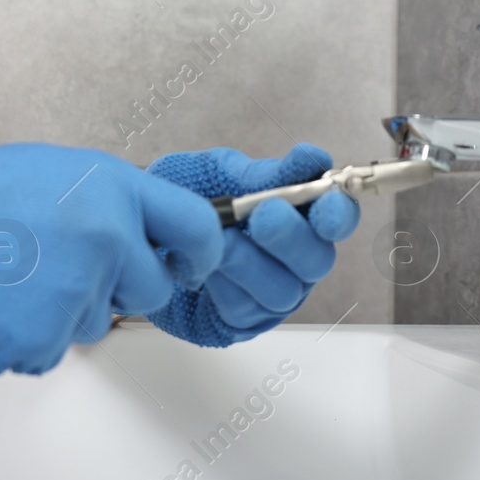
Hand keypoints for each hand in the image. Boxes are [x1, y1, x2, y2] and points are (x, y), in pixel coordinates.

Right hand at [0, 138, 222, 374]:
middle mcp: (106, 241)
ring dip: (62, 310)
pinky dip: (25, 337)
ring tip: (9, 276)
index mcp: (112, 190)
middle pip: (150, 290)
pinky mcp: (41, 343)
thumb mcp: (53, 172)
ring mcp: (76, 296)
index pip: (197, 228)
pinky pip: (51, 351)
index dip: (197, 252)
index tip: (187, 262)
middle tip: (64, 267)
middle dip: (119, 286)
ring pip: (94, 322)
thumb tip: (145, 232)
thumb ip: (109, 203)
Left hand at [143, 143, 359, 346]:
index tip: (326, 197)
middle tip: (263, 215)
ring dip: (250, 262)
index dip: (338, 210)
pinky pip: (244, 309)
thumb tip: (310, 160)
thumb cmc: (187, 200)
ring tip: (220, 241)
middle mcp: (293, 258)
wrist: (141, 230)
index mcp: (298, 215)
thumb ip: (262, 173)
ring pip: (282, 289)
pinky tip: (205, 269)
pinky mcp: (242, 319)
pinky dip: (224, 285)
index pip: (336, 217)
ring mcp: (271, 292)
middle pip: (317, 259)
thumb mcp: (219, 174)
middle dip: (291, 236)